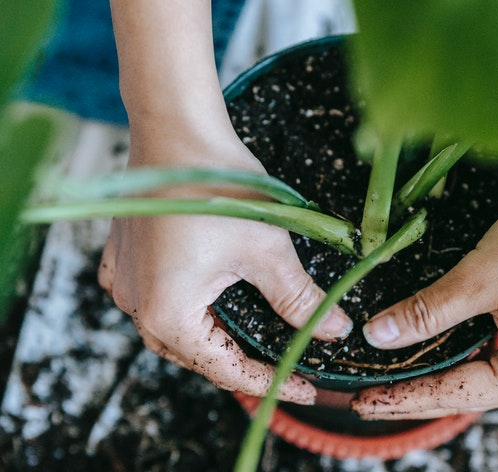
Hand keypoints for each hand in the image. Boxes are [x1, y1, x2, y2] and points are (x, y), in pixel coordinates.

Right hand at [98, 133, 351, 404]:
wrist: (177, 128)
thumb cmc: (219, 187)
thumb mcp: (268, 250)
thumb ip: (300, 299)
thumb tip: (335, 330)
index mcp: (168, 313)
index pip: (225, 367)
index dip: (269, 381)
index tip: (303, 388)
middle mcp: (136, 304)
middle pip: (196, 353)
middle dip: (238, 363)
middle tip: (282, 366)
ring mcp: (124, 280)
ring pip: (174, 330)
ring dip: (212, 338)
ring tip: (249, 342)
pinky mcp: (125, 257)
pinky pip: (153, 299)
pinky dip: (186, 310)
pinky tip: (206, 305)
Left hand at [352, 179, 497, 418]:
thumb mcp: (476, 279)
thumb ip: (424, 312)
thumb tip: (377, 335)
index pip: (453, 393)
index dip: (403, 398)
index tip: (364, 401)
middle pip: (471, 389)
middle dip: (421, 391)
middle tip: (373, 395)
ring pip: (486, 370)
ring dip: (445, 371)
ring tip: (401, 378)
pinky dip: (470, 351)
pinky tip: (444, 348)